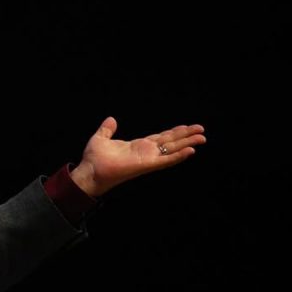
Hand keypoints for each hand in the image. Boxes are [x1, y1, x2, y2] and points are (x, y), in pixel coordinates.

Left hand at [72, 117, 205, 196]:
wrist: (89, 171)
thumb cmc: (94, 159)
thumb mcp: (101, 138)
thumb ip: (107, 130)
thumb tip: (111, 119)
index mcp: (137, 145)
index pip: (159, 137)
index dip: (173, 132)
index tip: (186, 126)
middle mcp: (145, 152)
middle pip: (170, 142)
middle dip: (185, 136)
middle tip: (201, 130)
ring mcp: (147, 159)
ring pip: (172, 149)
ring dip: (187, 143)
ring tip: (202, 138)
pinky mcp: (146, 165)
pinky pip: (165, 160)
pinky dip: (178, 156)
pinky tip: (190, 151)